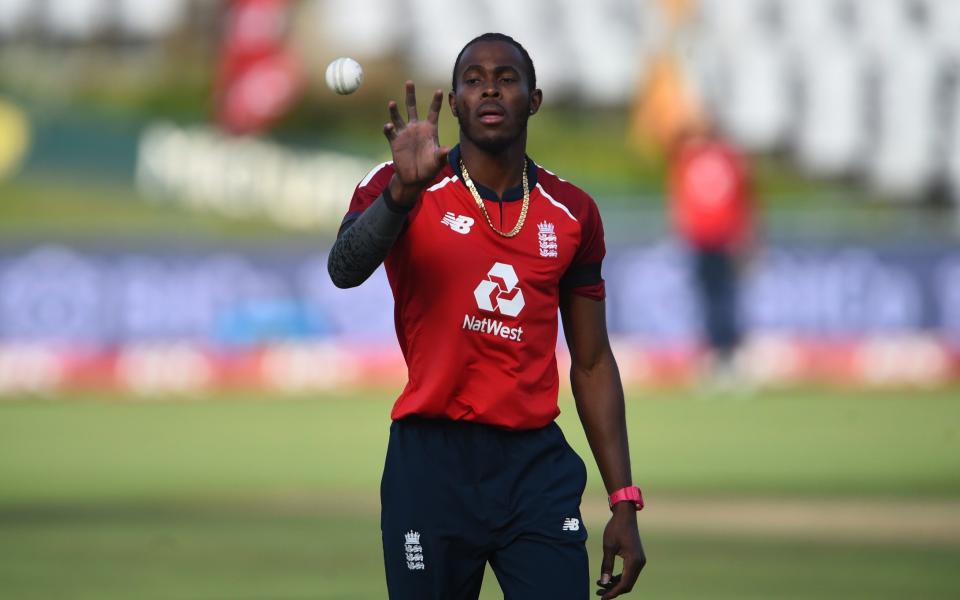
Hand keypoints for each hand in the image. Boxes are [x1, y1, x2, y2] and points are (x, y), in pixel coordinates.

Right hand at [383, 81, 449, 205]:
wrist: (414, 178)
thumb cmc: (429, 169)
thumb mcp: (437, 162)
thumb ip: (441, 155)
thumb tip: (446, 149)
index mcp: (429, 130)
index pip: (433, 112)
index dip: (436, 102)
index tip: (440, 90)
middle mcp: (416, 128)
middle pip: (412, 107)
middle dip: (410, 95)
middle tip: (409, 82)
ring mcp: (404, 133)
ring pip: (398, 117)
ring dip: (395, 110)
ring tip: (393, 103)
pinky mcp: (395, 141)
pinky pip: (390, 131)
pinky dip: (389, 128)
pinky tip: (389, 126)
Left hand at [596, 503, 644, 597]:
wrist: (625, 515)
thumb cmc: (615, 528)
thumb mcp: (608, 546)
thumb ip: (606, 565)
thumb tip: (604, 582)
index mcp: (634, 561)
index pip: (624, 584)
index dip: (613, 593)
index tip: (602, 597)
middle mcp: (640, 563)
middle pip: (627, 584)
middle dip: (613, 590)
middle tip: (598, 592)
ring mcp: (640, 560)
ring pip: (628, 579)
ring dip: (615, 584)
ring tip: (600, 585)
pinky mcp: (637, 558)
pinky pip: (629, 573)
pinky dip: (619, 577)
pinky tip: (608, 578)